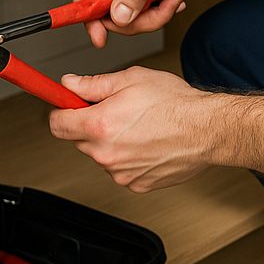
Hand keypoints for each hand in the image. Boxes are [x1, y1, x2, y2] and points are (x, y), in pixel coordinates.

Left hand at [49, 67, 212, 191]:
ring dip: (113, 142)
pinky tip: (150, 142)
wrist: (207, 129)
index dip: (62, 111)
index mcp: (100, 124)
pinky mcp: (136, 184)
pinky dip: (131, 157)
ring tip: (141, 126)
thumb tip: (69, 84)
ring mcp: (120, 172)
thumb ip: (94, 84)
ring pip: (103, 155)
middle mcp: (106, 153)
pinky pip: (122, 169)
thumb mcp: (132, 79)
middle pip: (81, 139)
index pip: (57, 124)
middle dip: (93, 124)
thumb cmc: (175, 103)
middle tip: (118, 110)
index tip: (67, 106)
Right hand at [73, 0, 196, 47]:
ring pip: (127, 16)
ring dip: (154, 15)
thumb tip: (118, 15)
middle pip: (108, 12)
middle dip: (137, 18)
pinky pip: (142, 12)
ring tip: (173, 0)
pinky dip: (160, 11)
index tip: (100, 38)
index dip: (89, 18)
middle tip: (162, 10)